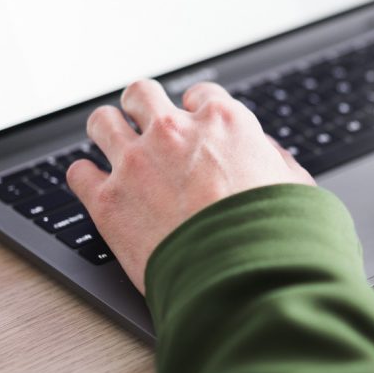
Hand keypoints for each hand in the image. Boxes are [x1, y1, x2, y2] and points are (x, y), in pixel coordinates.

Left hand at [67, 80, 314, 293]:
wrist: (242, 278)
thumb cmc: (276, 235)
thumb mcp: (295, 187)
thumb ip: (274, 160)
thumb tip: (264, 152)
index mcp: (223, 122)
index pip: (200, 94)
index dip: (196, 111)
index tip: (193, 124)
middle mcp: (173, 132)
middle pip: (142, 94)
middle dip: (143, 108)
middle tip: (145, 127)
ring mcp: (135, 163)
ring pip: (101, 122)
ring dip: (108, 133)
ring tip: (112, 149)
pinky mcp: (107, 201)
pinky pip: (78, 173)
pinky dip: (86, 179)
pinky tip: (96, 189)